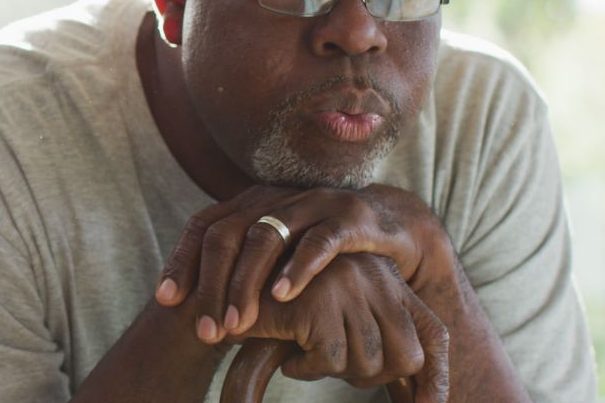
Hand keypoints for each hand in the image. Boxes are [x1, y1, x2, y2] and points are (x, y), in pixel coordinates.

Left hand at [154, 184, 447, 338]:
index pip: (203, 226)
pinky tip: (282, 296)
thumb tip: (194, 308)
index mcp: (249, 203)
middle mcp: (274, 197)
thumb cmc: (319, 251)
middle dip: (212, 285)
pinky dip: (298, 268)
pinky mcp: (349, 217)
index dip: (182, 261)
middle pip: (227, 235)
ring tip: (238, 324)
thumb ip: (239, 274)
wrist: (389, 229)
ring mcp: (310, 203)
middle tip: (206, 330)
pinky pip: (319, 241)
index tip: (166, 300)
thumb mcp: (273, 259)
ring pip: (265, 237)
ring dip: (247, 284)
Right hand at [230, 253, 449, 400]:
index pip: (434, 336)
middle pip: (407, 357)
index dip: (436, 380)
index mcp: (387, 279)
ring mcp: (348, 285)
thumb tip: (427, 400)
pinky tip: (291, 355)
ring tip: (306, 353)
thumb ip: (381, 346)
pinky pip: (331, 360)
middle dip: (372, 377)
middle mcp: (375, 276)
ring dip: (335, 372)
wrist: (230, 293)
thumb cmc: (287, 314)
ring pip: (370, 362)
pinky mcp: (319, 300)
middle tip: (332, 365)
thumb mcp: (342, 324)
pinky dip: (308, 370)